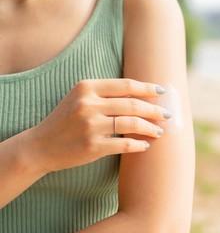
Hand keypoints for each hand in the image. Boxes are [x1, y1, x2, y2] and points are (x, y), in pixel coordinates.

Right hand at [25, 79, 169, 172]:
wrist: (40, 146)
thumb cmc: (65, 120)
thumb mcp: (80, 98)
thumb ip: (105, 94)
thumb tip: (140, 94)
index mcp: (87, 88)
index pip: (126, 85)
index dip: (147, 88)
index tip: (162, 92)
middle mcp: (88, 104)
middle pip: (133, 105)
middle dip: (155, 110)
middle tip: (167, 114)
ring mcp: (90, 126)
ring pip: (132, 124)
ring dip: (150, 127)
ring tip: (159, 131)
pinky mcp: (92, 147)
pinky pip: (124, 144)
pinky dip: (139, 145)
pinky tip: (145, 145)